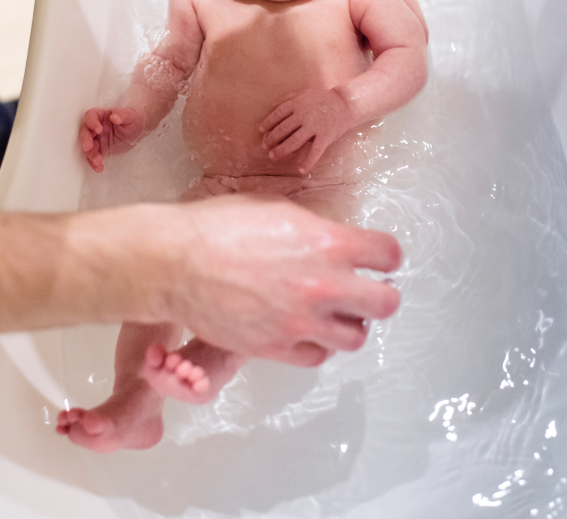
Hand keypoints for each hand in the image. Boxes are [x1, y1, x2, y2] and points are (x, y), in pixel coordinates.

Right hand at [79, 107, 144, 171]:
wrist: (138, 130)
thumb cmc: (133, 119)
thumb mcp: (131, 116)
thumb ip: (122, 114)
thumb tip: (114, 117)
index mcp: (101, 116)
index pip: (91, 116)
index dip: (91, 122)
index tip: (98, 130)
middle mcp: (96, 127)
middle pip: (85, 133)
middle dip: (85, 140)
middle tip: (88, 147)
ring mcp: (97, 139)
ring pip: (88, 147)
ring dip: (90, 154)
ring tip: (97, 161)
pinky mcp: (101, 150)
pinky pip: (95, 157)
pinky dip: (95, 163)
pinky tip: (99, 168)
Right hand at [143, 195, 401, 365]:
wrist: (176, 261)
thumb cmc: (219, 225)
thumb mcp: (277, 210)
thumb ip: (315, 230)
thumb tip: (331, 242)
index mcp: (329, 242)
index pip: (389, 254)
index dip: (384, 256)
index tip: (377, 259)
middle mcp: (325, 285)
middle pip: (386, 303)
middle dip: (378, 295)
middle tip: (362, 291)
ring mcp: (302, 321)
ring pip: (356, 338)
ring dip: (348, 324)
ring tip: (330, 314)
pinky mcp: (277, 347)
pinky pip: (317, 357)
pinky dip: (315, 345)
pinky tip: (301, 329)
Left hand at [260, 89, 351, 173]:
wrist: (345, 103)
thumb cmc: (323, 99)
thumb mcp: (304, 94)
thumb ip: (289, 100)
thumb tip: (272, 108)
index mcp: (297, 104)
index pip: (278, 114)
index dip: (268, 123)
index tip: (262, 130)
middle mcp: (304, 115)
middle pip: (283, 129)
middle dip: (272, 139)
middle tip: (265, 146)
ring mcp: (314, 127)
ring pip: (294, 141)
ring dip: (282, 150)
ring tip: (273, 156)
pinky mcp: (325, 137)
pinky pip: (315, 152)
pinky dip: (307, 162)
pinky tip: (300, 170)